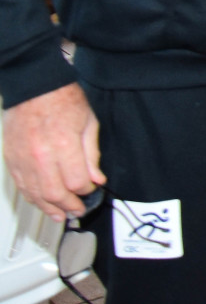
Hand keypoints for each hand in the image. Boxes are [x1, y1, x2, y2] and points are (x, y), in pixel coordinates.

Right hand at [2, 83, 104, 222]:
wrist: (34, 88)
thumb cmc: (63, 100)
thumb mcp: (89, 123)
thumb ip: (92, 154)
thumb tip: (96, 178)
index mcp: (64, 144)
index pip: (77, 182)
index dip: (86, 190)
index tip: (91, 189)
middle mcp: (41, 155)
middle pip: (55, 193)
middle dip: (69, 206)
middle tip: (78, 210)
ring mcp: (23, 159)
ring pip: (35, 195)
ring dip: (49, 209)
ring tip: (61, 215)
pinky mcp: (11, 160)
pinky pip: (21, 187)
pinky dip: (33, 198)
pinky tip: (42, 203)